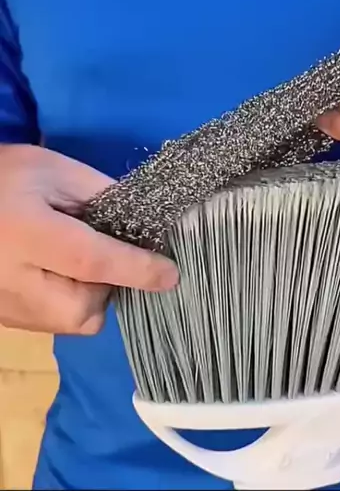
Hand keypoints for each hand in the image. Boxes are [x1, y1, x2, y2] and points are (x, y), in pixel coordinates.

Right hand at [0, 145, 178, 334]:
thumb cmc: (2, 178)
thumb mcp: (50, 168)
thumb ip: (98, 193)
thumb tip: (142, 223)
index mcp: (27, 234)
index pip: (92, 259)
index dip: (135, 268)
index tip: (171, 274)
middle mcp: (15, 282)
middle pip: (86, 307)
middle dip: (107, 284)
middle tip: (96, 248)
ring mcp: (8, 309)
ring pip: (75, 320)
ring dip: (89, 294)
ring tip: (69, 257)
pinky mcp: (6, 321)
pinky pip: (57, 322)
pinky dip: (69, 301)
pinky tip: (53, 271)